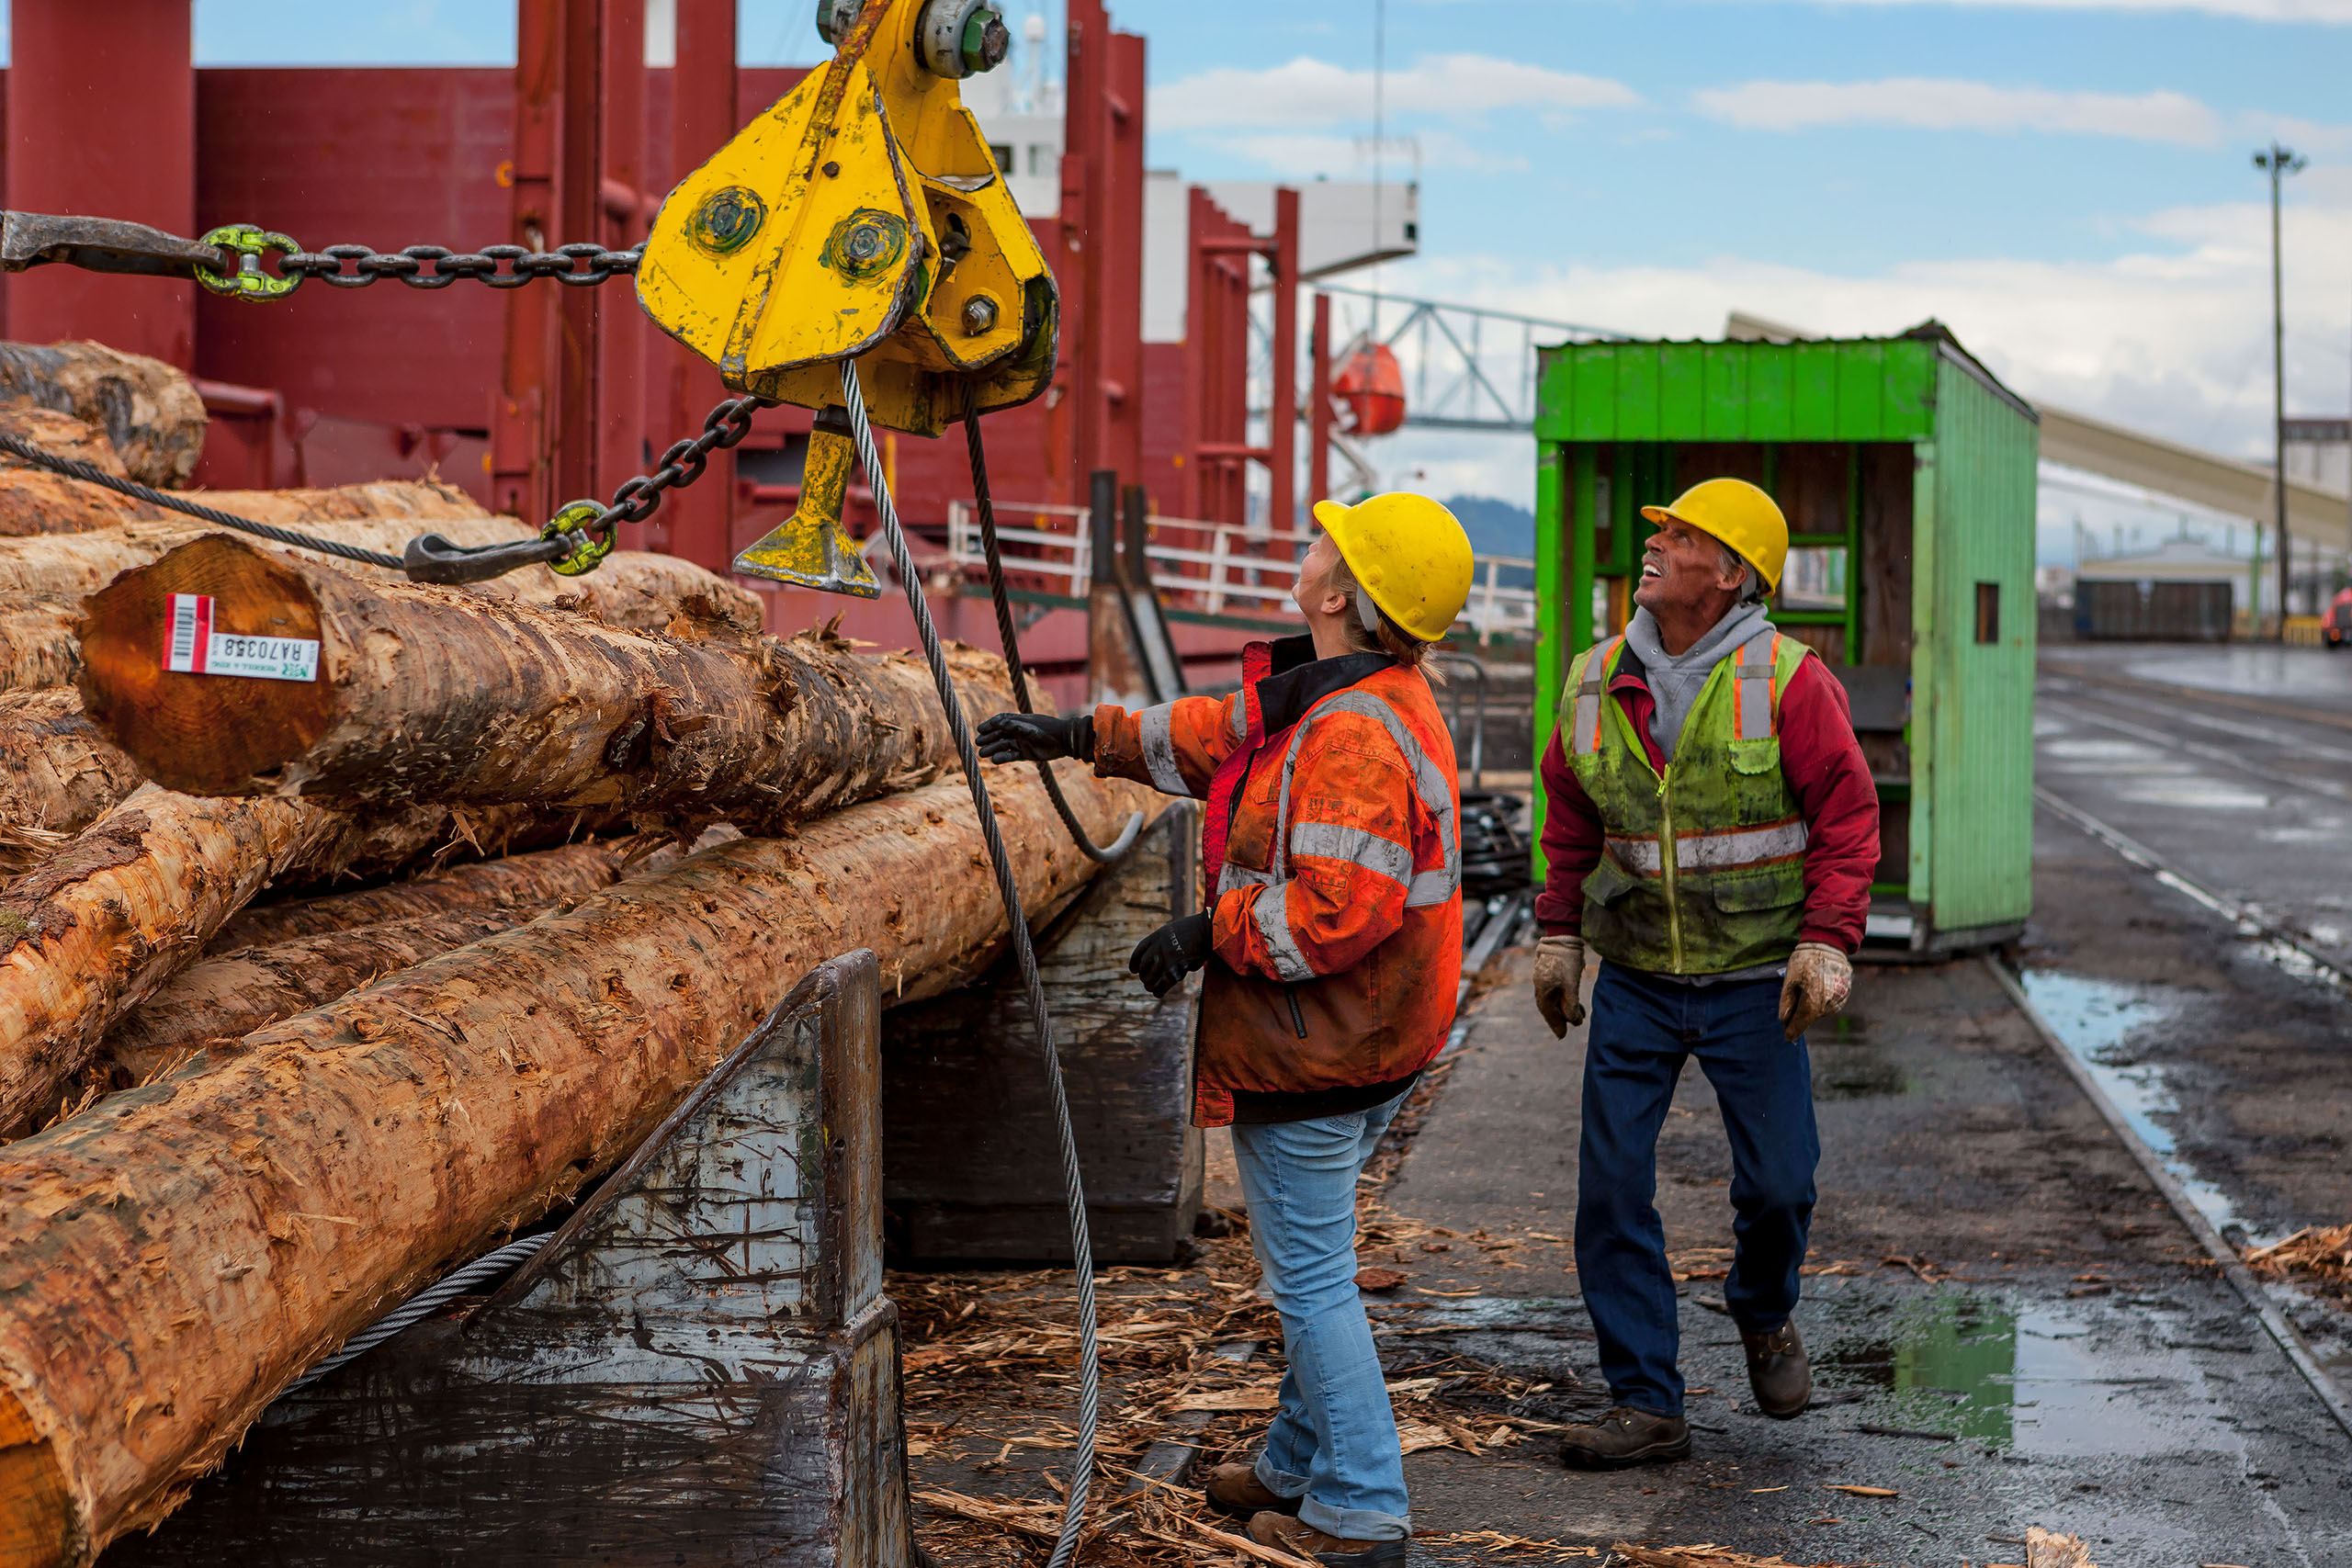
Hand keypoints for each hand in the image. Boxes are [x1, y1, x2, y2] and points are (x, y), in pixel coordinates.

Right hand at [976, 711, 1091, 764]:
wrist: (1064, 740)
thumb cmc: (1048, 728)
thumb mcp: (1029, 725)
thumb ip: (1012, 724)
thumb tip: (994, 722)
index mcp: (1019, 720)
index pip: (1000, 722)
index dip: (989, 725)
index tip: (980, 729)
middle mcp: (1019, 731)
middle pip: (999, 735)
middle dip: (988, 738)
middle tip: (977, 743)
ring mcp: (1022, 743)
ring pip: (1004, 746)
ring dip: (993, 749)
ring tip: (982, 754)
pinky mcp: (1027, 754)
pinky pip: (1012, 756)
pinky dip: (1003, 758)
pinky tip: (994, 760)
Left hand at [1129, 910, 1212, 997]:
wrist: (1208, 930)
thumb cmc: (1197, 931)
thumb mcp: (1175, 931)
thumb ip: (1166, 943)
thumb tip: (1161, 959)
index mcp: (1157, 936)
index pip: (1139, 951)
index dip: (1134, 962)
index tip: (1133, 970)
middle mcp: (1158, 947)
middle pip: (1143, 966)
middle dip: (1143, 975)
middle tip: (1146, 980)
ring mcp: (1166, 958)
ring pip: (1149, 977)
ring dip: (1149, 984)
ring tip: (1150, 987)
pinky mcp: (1175, 969)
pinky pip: (1161, 985)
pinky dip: (1158, 991)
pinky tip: (1158, 993)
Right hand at [1533, 934, 1586, 1037]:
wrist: (1563, 935)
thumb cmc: (1566, 960)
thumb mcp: (1570, 985)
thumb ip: (1571, 1004)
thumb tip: (1573, 1020)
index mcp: (1542, 989)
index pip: (1548, 1011)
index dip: (1556, 1024)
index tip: (1562, 1036)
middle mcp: (1540, 984)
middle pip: (1550, 1006)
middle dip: (1561, 1017)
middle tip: (1570, 1027)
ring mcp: (1544, 977)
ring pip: (1554, 997)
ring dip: (1565, 1007)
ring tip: (1579, 1014)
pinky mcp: (1551, 971)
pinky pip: (1557, 989)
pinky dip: (1565, 997)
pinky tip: (1573, 998)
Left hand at [1778, 941, 1852, 1040]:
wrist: (1829, 945)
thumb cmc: (1805, 961)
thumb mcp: (1790, 979)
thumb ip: (1786, 1001)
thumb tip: (1784, 1019)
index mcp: (1814, 1000)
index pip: (1802, 1021)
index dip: (1793, 1030)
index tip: (1787, 1037)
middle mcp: (1829, 1004)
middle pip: (1810, 1016)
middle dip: (1800, 1015)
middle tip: (1793, 999)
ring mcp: (1839, 1000)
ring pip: (1820, 1011)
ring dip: (1811, 1006)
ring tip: (1807, 985)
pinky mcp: (1844, 996)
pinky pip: (1829, 1004)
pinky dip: (1820, 1000)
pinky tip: (1817, 986)